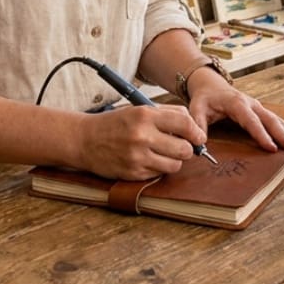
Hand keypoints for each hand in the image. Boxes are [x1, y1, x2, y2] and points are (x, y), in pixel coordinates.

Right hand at [77, 105, 204, 180]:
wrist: (84, 140)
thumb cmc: (115, 123)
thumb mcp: (139, 109)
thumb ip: (167, 113)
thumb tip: (194, 125)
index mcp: (145, 115)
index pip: (185, 124)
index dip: (197, 132)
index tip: (199, 137)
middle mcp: (142, 136)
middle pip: (184, 149)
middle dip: (187, 149)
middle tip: (181, 146)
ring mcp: (137, 157)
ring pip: (174, 165)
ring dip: (174, 160)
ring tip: (163, 153)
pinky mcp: (133, 173)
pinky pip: (159, 174)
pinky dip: (158, 168)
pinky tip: (148, 160)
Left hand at [186, 72, 283, 153]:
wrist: (210, 84)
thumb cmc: (204, 98)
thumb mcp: (195, 108)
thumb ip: (197, 124)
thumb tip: (199, 143)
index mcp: (237, 104)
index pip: (251, 121)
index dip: (262, 135)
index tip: (272, 148)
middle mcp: (251, 104)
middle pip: (270, 120)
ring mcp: (258, 106)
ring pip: (277, 120)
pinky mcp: (260, 110)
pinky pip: (277, 120)